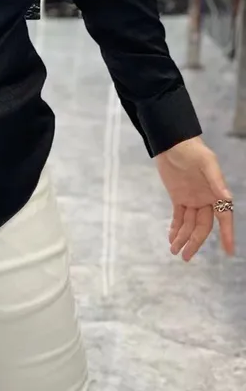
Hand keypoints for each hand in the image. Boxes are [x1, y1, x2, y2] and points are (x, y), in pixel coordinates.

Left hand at [156, 137, 234, 261]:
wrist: (173, 143)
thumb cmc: (193, 150)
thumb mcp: (207, 163)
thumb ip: (216, 181)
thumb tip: (227, 198)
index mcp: (216, 193)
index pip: (224, 218)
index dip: (227, 234)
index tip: (229, 252)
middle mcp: (206, 200)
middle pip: (202, 226)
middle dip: (194, 242)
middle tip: (185, 257)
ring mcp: (191, 200)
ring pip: (189, 224)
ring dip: (182, 238)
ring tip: (175, 252)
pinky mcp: (178, 197)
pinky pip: (178, 216)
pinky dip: (175, 228)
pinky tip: (172, 239)